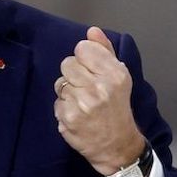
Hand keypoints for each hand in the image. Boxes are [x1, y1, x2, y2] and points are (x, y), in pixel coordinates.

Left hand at [54, 27, 145, 176]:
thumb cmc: (118, 108)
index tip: (91, 70)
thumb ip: (105, 52)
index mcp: (114, 74)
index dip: (84, 59)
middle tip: (86, 88)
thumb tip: (92, 31)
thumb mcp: (119, 77)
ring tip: (83, 103)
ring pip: (60, 83)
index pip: (83, 48)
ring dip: (68, 92)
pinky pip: (57, 101)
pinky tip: (78, 115)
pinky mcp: (68, 118)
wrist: (117, 146)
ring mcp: (82, 103)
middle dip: (74, 74)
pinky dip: (65, 107)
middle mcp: (99, 87)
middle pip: (67, 63)